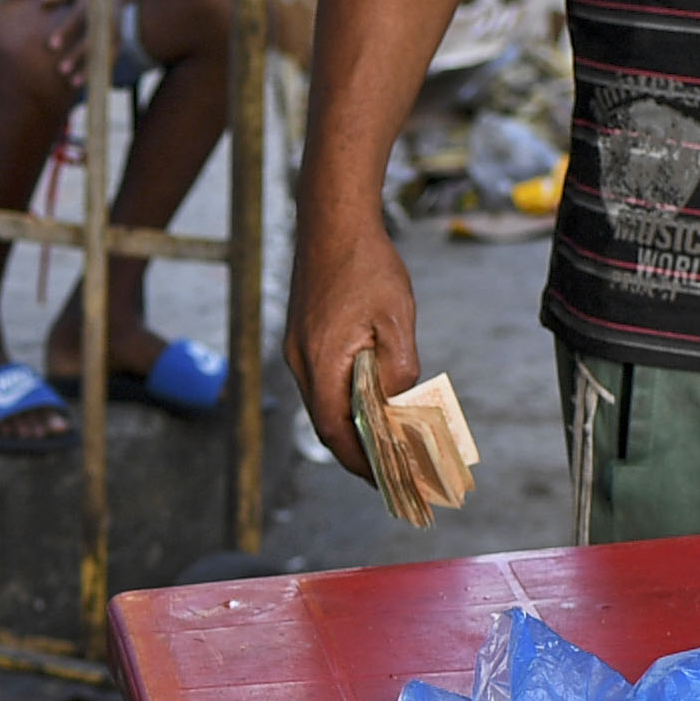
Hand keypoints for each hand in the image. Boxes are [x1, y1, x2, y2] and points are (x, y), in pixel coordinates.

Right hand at [288, 216, 420, 488]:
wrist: (332, 218)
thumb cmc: (366, 264)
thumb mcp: (396, 320)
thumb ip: (398, 368)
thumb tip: (400, 406)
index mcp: (321, 363)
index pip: (334, 431)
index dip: (360, 462)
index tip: (385, 482)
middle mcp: (301, 361)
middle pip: (326, 422)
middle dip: (359, 450)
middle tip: (392, 470)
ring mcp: (298, 347)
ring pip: (324, 400)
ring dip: (352, 423)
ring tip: (387, 439)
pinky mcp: (304, 335)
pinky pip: (323, 379)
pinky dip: (345, 397)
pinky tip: (371, 397)